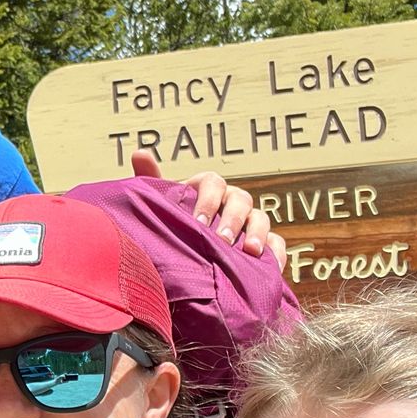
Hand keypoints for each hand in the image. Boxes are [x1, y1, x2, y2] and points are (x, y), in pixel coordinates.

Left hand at [130, 150, 286, 268]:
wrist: (184, 253)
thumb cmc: (172, 222)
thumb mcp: (161, 204)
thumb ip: (151, 179)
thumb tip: (140, 152)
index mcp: (208, 188)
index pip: (213, 182)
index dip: (208, 200)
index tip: (198, 222)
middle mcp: (231, 201)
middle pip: (240, 199)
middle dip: (232, 219)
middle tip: (221, 239)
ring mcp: (250, 221)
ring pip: (261, 219)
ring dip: (257, 233)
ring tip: (249, 251)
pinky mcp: (264, 243)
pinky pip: (276, 243)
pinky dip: (276, 252)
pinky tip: (271, 265)